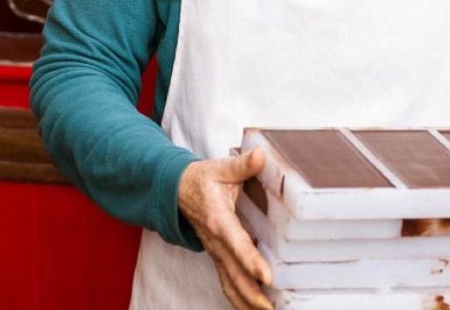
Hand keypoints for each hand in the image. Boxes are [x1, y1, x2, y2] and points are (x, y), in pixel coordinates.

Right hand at [179, 149, 272, 308]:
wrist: (177, 191)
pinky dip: (240, 300)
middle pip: (234, 274)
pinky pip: (228, 284)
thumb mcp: (220, 168)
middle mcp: (216, 242)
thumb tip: (261, 155)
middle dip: (253, 294)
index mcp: (219, 220)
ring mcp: (216, 253)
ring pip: (230, 284)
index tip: (266, 276)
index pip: (236, 244)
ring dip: (247, 302)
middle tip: (273, 309)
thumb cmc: (202, 179)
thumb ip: (242, 165)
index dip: (251, 261)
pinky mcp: (218, 258)